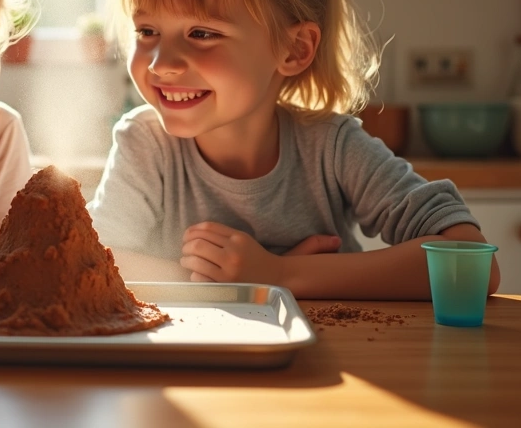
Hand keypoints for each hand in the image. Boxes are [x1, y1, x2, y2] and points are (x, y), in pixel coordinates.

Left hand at [181, 223, 341, 283]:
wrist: (281, 292)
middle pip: (195, 241)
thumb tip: (335, 240)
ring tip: (187, 262)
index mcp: (240, 238)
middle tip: (185, 250)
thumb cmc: (273, 268)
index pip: (205, 227)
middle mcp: (233, 252)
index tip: (188, 235)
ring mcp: (227, 270)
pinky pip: (198, 277)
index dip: (192, 230)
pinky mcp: (222, 286)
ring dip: (186, 260)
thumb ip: (264, 231)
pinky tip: (196, 275)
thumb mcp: (269, 245)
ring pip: (193, 259)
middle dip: (186, 246)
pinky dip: (193, 276)